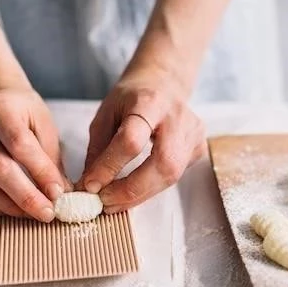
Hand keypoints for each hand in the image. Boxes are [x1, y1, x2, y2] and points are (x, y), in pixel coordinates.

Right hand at [0, 88, 70, 219]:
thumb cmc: (23, 112)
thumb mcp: (43, 125)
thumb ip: (51, 157)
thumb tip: (62, 192)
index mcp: (3, 111)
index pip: (20, 145)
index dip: (40, 171)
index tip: (58, 192)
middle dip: (26, 195)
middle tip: (48, 213)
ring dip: (13, 205)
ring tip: (36, 213)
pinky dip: (0, 204)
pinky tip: (17, 209)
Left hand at [78, 72, 205, 211]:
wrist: (164, 83)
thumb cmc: (132, 98)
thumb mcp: (106, 114)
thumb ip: (98, 149)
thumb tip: (89, 187)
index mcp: (149, 103)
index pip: (132, 140)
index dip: (110, 166)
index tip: (90, 186)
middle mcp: (177, 117)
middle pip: (163, 163)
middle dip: (132, 190)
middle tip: (105, 203)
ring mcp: (193, 134)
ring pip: (171, 176)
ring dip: (140, 195)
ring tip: (114, 201)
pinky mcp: (199, 148)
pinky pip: (175, 176)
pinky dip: (151, 187)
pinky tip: (135, 188)